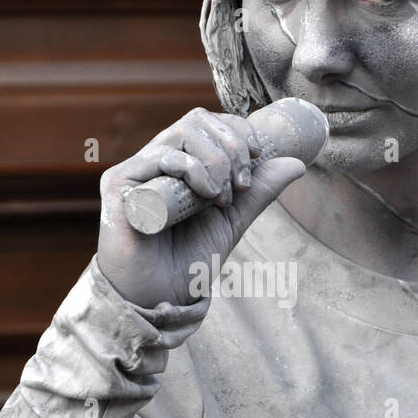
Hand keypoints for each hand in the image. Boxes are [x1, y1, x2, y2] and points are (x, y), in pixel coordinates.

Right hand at [96, 106, 305, 307]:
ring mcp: (137, 170)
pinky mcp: (119, 184)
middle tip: (242, 184)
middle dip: (232, 145)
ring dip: (216, 159)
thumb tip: (297, 163)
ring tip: (222, 197)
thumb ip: (259, 192)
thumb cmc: (188, 262)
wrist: (159, 296)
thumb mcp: (233, 221)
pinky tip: (206, 195)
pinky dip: (193, 170)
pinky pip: (161, 157)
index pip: (207, 124)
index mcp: (178, 164)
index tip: (258, 156)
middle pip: (197, 120)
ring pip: (182, 132)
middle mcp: (155, 161)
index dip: (236, 130)